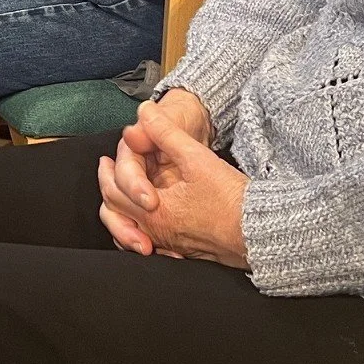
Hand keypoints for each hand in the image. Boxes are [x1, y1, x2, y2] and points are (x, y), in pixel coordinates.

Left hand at [98, 104, 247, 268]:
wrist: (258, 230)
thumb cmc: (230, 198)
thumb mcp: (196, 158)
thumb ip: (166, 133)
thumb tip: (145, 111)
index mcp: (155, 211)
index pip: (115, 191)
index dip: (108, 172)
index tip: (105, 160)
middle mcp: (157, 232)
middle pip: (117, 214)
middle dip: (109, 190)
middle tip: (105, 173)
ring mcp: (169, 246)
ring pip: (131, 231)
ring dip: (120, 214)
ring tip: (121, 198)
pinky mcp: (182, 252)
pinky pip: (151, 243)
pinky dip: (140, 230)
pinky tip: (145, 222)